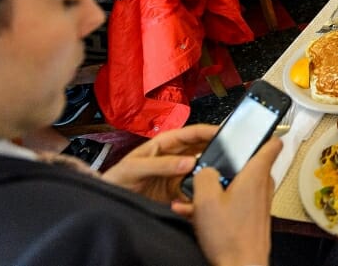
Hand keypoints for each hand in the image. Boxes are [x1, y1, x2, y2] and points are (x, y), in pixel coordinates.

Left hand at [101, 124, 216, 209]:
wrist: (106, 207)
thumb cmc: (116, 180)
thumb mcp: (135, 169)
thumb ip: (161, 165)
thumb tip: (189, 163)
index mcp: (166, 144)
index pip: (192, 134)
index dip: (209, 131)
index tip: (226, 133)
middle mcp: (176, 158)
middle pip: (202, 151)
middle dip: (216, 152)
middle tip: (231, 157)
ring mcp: (178, 176)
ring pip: (201, 171)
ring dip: (209, 175)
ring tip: (218, 180)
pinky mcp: (178, 194)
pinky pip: (194, 192)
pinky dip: (199, 195)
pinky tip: (200, 199)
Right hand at [192, 137, 280, 265]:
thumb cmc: (229, 236)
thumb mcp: (206, 199)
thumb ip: (204, 175)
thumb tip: (206, 169)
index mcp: (256, 173)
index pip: (272, 143)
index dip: (263, 133)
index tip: (251, 129)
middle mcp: (262, 185)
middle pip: (247, 163)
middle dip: (226, 164)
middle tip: (206, 168)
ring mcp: (258, 201)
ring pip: (236, 184)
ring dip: (215, 187)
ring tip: (191, 197)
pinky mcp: (252, 216)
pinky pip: (233, 201)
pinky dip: (217, 204)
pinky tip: (193, 212)